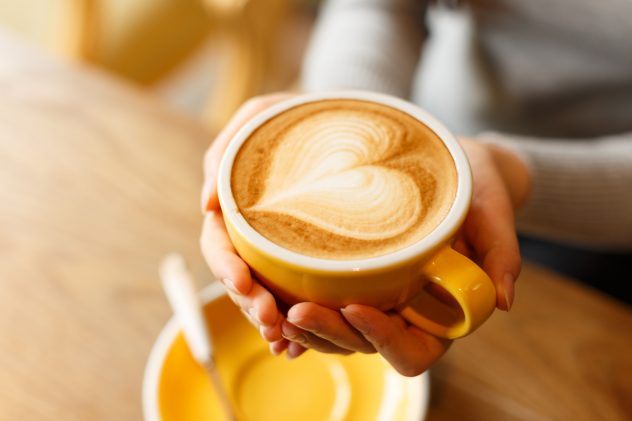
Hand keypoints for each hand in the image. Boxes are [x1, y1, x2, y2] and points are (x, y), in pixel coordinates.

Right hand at [200, 93, 298, 356]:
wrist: (345, 126)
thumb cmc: (298, 115)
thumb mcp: (260, 117)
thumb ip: (226, 151)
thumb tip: (204, 204)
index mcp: (237, 208)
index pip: (220, 244)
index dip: (226, 268)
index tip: (243, 283)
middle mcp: (254, 235)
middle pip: (240, 279)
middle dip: (251, 304)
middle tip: (273, 322)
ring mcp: (279, 252)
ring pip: (265, 296)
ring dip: (272, 322)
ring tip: (287, 341)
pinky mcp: (307, 262)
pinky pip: (296, 298)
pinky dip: (296, 325)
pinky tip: (301, 345)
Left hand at [276, 138, 530, 375]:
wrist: (452, 167)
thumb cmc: (474, 187)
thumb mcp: (493, 208)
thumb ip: (501, 252)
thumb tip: (502, 301)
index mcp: (441, 311)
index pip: (413, 350)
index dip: (383, 337)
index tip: (356, 307)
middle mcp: (404, 312)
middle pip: (363, 346)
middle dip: (329, 334)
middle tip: (296, 313)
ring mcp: (376, 298)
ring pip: (336, 333)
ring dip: (305, 330)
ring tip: (273, 309)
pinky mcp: (352, 278)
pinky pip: (322, 304)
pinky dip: (295, 309)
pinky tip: (272, 300)